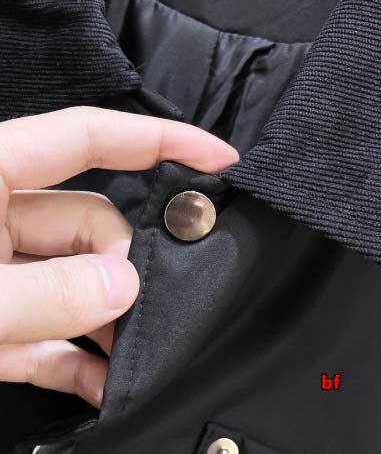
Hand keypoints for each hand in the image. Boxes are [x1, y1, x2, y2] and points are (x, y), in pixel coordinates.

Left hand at [0, 107, 237, 407]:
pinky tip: (103, 383)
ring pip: (80, 277)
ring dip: (109, 318)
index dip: (159, 139)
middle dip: (129, 263)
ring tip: (130, 357)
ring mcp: (1, 272)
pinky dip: (78, 357)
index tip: (220, 158)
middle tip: (145, 306)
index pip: (89, 136)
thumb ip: (44, 293)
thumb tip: (124, 287)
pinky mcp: (0, 323)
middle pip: (93, 220)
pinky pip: (51, 331)